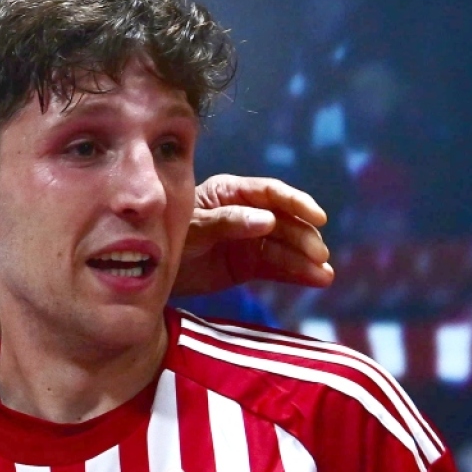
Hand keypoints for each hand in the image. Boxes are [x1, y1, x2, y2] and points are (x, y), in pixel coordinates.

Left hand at [174, 175, 334, 297]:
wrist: (147, 271)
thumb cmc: (166, 236)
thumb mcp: (194, 227)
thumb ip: (228, 222)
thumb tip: (268, 220)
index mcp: (231, 192)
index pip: (271, 193)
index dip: (297, 203)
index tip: (317, 217)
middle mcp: (246, 213)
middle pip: (284, 222)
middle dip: (303, 238)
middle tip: (319, 256)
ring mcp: (249, 240)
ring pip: (285, 248)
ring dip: (305, 260)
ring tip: (324, 276)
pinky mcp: (248, 265)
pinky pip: (277, 268)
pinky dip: (297, 274)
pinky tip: (316, 280)